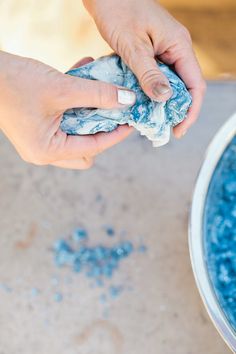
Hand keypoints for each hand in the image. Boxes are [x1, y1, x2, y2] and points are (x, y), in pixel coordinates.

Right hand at [0, 52, 134, 168]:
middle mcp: (43, 152)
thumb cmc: (15, 83)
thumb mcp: (62, 88)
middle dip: (101, 131)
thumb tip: (127, 99)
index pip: (93, 148)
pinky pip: (64, 122)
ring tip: (102, 94)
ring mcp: (39, 141)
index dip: (115, 135)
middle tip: (113, 113)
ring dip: (90, 115)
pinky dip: (76, 106)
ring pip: (76, 136)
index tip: (131, 121)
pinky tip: (85, 79)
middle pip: (85, 151)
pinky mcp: (37, 127)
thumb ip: (98, 94)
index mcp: (48, 151)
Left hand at [83, 0, 205, 136]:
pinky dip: (153, 92)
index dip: (190, 111)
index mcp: (179, 45)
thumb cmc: (118, 11)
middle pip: (186, 87)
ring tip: (153, 121)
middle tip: (164, 130)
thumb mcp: (132, 46)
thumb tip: (166, 99)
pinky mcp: (152, 52)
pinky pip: (158, 77)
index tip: (178, 131)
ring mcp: (165, 50)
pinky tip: (143, 104)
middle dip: (178, 111)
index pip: (195, 85)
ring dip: (164, 103)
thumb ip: (149, 73)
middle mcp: (176, 49)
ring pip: (171, 83)